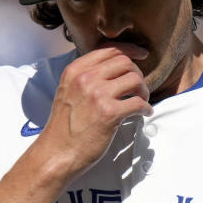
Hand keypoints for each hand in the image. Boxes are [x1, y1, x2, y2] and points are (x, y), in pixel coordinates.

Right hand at [37, 45, 152, 176]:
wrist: (57, 153)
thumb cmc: (64, 127)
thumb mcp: (68, 92)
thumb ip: (85, 77)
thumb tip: (114, 69)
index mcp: (75, 71)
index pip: (109, 50)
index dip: (130, 50)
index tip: (142, 55)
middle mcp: (85, 79)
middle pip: (125, 62)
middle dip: (138, 73)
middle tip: (139, 87)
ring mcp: (97, 95)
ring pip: (134, 79)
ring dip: (143, 90)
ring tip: (141, 101)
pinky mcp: (109, 113)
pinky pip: (138, 102)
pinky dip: (145, 108)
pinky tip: (143, 113)